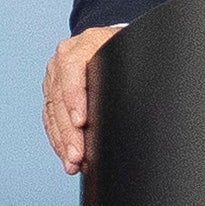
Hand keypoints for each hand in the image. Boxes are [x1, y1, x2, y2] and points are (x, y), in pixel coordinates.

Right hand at [45, 24, 124, 172]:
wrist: (113, 42)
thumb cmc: (128, 50)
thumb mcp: (134, 54)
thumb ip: (136, 70)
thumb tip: (153, 96)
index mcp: (85, 43)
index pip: (72, 68)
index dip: (75, 97)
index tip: (80, 122)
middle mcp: (64, 58)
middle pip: (61, 97)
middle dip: (69, 131)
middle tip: (77, 156)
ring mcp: (55, 75)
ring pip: (53, 111)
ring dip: (63, 141)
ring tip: (73, 163)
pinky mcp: (52, 90)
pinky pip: (51, 117)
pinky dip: (58, 138)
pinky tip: (67, 155)